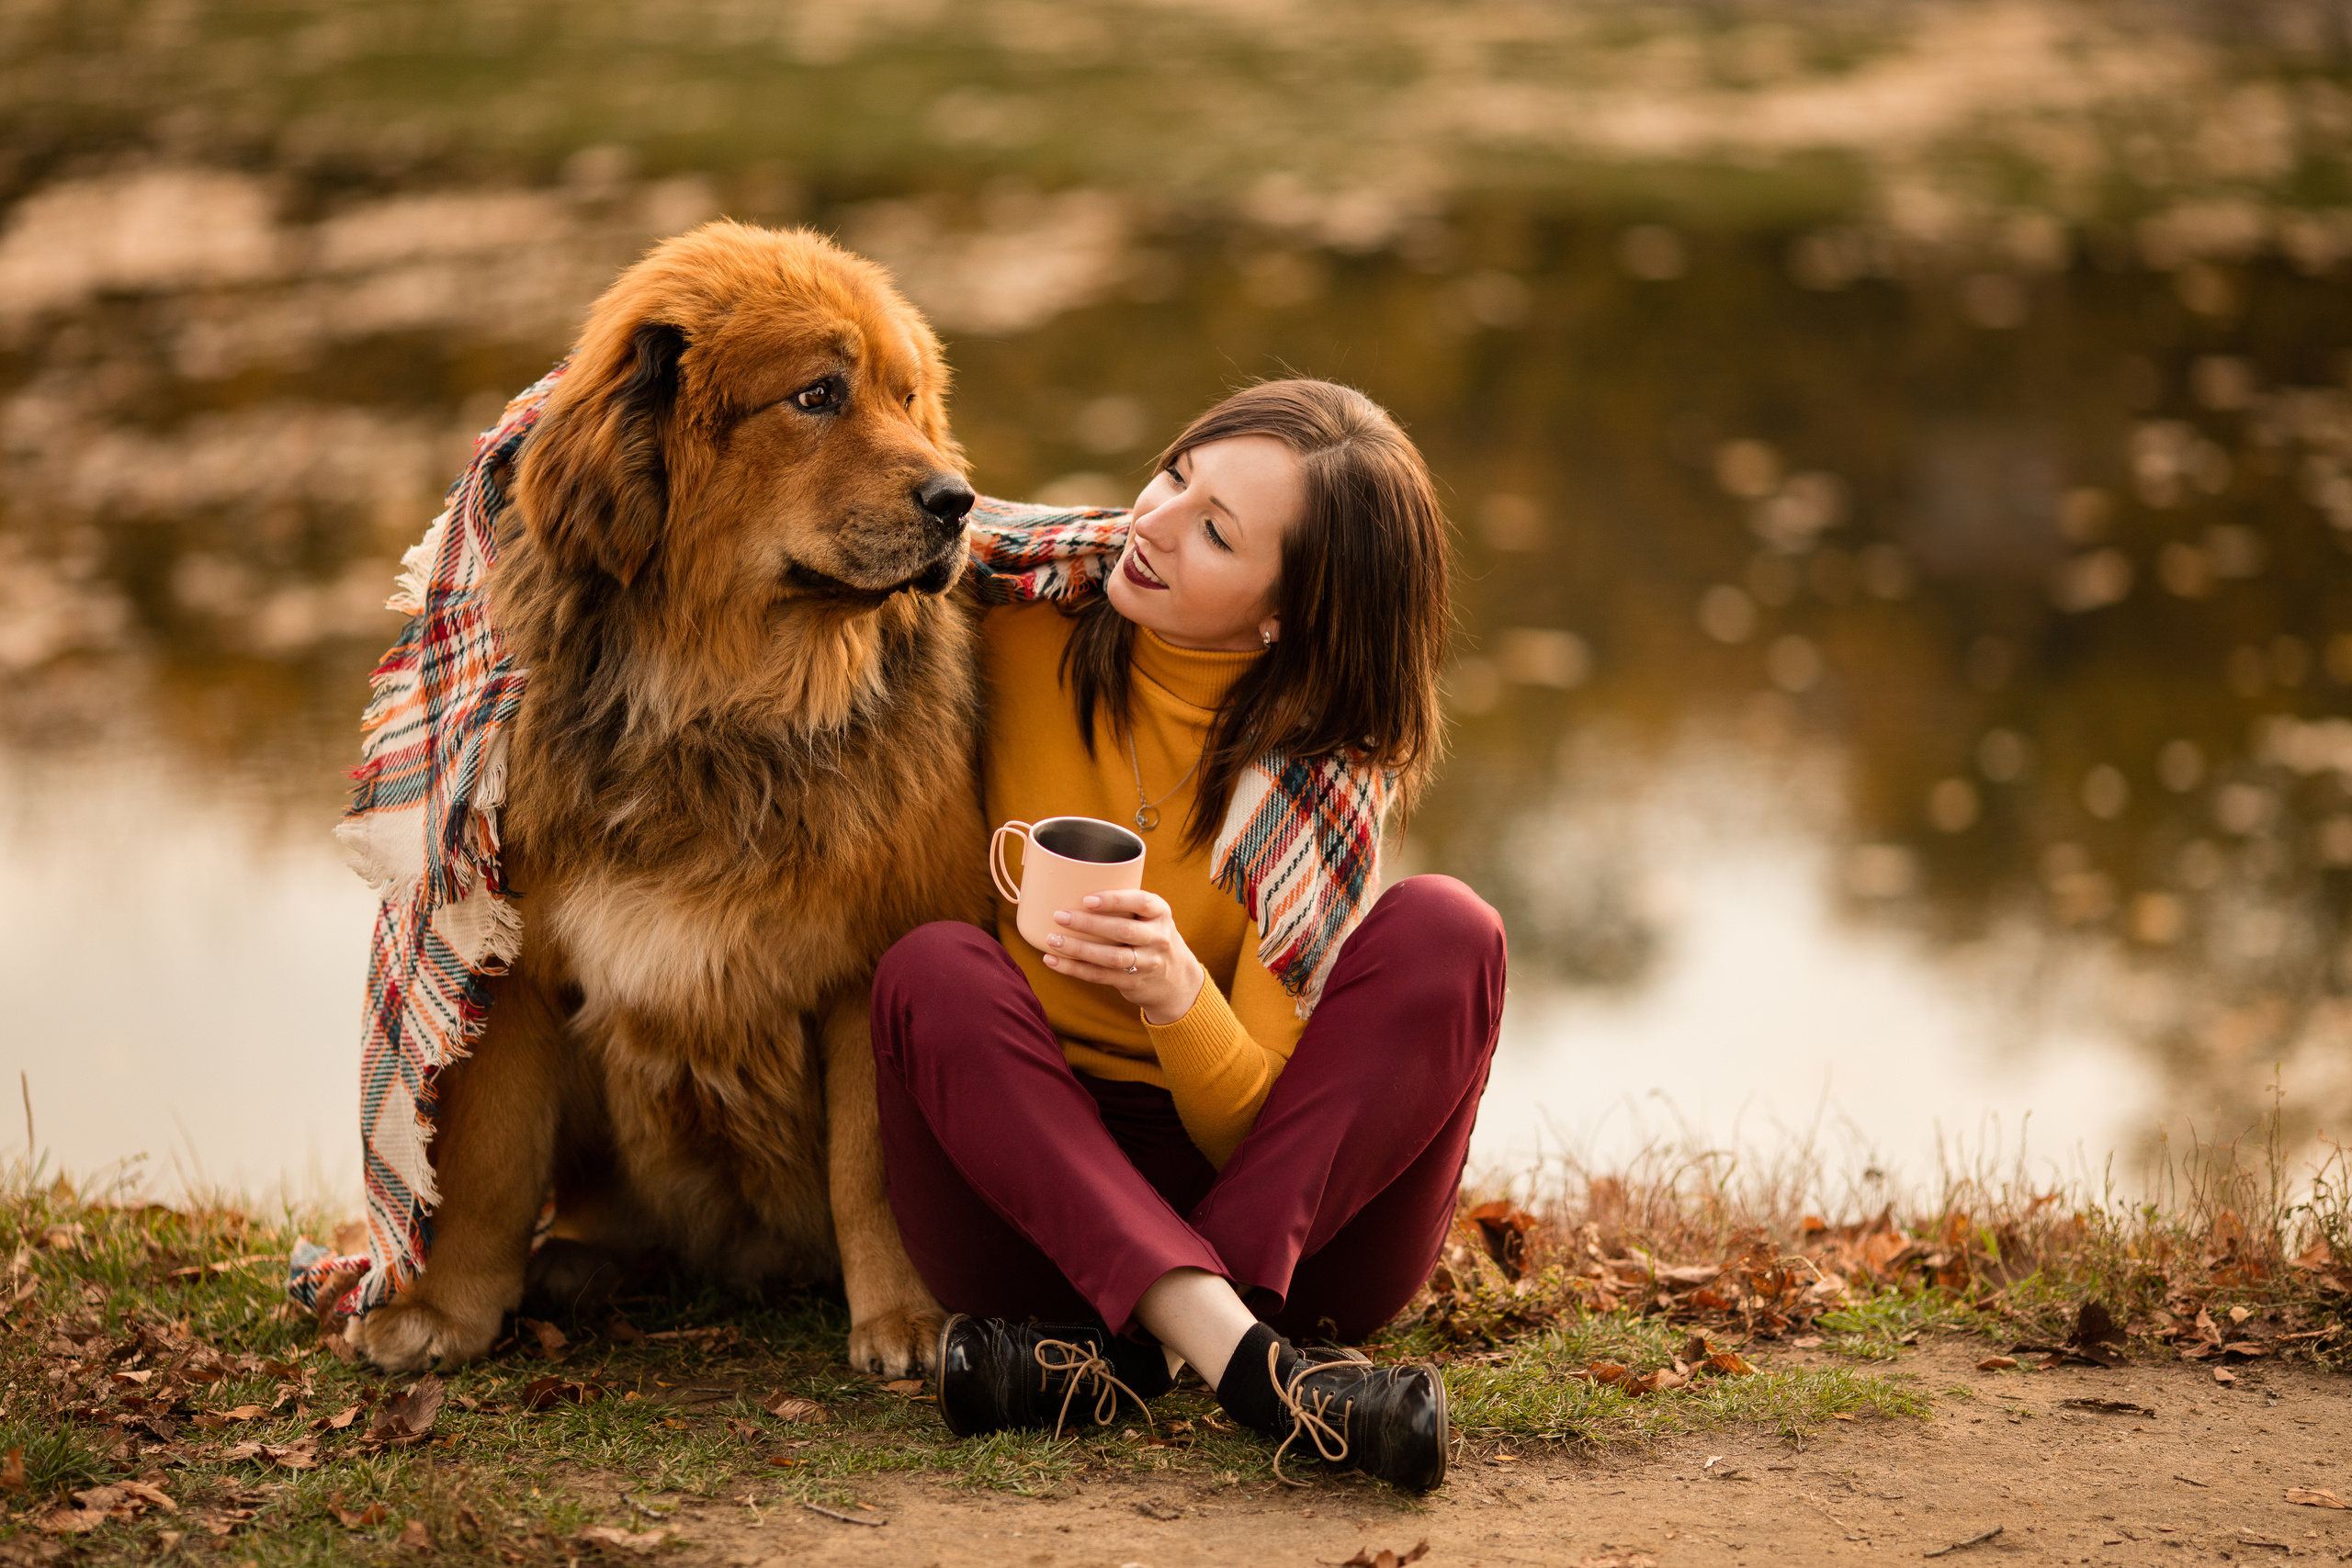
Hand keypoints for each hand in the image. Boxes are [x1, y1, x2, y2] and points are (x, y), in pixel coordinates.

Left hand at [1041, 888, 1206, 1025]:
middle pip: (1122, 931)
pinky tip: (1053, 961)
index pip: (1141, 902)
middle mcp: (1157, 938)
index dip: (1114, 900)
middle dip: (1088, 924)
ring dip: (1078, 949)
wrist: (1178, 981)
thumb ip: (1127, 905)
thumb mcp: (1152, 917)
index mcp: (1160, 913)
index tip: (1087, 899)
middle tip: (1060, 916)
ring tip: (1053, 939)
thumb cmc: (1152, 937)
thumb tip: (1074, 884)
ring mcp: (1147, 963)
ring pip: (1110, 957)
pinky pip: (1100, 976)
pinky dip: (1074, 969)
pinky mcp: (1132, 983)